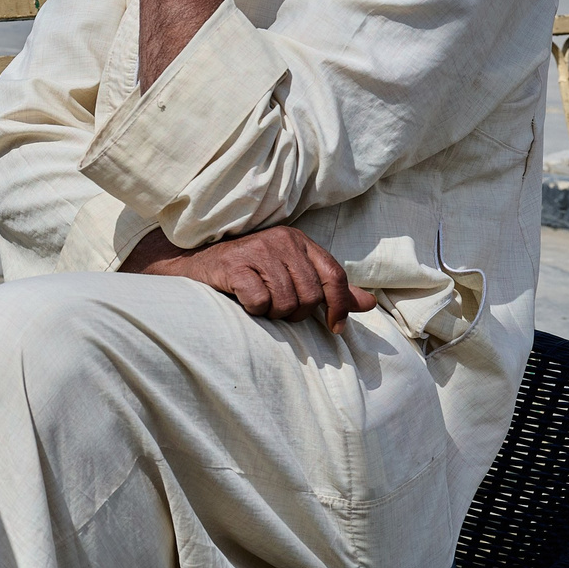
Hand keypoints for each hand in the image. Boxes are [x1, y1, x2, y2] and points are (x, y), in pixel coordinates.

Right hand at [126, 225, 376, 332]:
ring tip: (262, 305)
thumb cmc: (250, 271)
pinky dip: (254, 310)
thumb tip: (370, 303)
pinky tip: (244, 301)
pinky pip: (259, 302)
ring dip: (274, 314)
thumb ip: (331, 288)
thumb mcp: (293, 273)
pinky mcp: (235, 265)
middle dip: (298, 312)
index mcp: (300, 240)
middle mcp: (281, 240)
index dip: (338, 305)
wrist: (197, 263)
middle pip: (310, 294)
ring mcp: (257, 251)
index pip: (334, 276)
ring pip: (286, 302)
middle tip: (280, 311)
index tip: (334, 327)